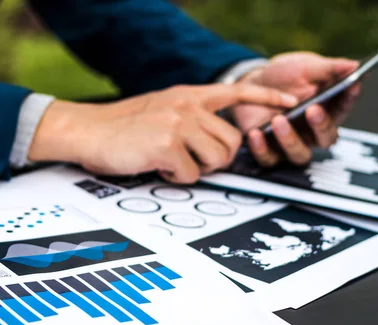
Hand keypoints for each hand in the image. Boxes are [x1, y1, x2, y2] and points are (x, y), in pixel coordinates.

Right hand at [28, 84, 297, 183]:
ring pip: (217, 159)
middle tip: (189, 161)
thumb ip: (190, 118)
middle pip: (232, 142)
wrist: (86, 130)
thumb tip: (215, 142)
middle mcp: (187, 105)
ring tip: (170, 162)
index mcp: (188, 96)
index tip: (290, 101)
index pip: (236, 92)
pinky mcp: (167, 144)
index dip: (266, 97)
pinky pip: (191, 175)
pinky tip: (156, 166)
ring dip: (196, 169)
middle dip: (216, 159)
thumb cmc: (121, 127)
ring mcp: (179, 123)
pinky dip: (175, 178)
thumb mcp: (161, 110)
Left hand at [233, 52, 360, 165]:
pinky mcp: (268, 151)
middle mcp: (313, 132)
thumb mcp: (305, 67)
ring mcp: (292, 144)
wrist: (251, 83)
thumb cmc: (284, 76)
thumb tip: (354, 65)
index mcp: (328, 110)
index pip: (344, 107)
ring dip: (290, 139)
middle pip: (326, 138)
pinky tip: (255, 133)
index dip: (349, 98)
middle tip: (312, 109)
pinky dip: (261, 148)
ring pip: (299, 154)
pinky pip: (268, 158)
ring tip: (279, 119)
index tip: (352, 84)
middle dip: (321, 124)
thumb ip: (328, 68)